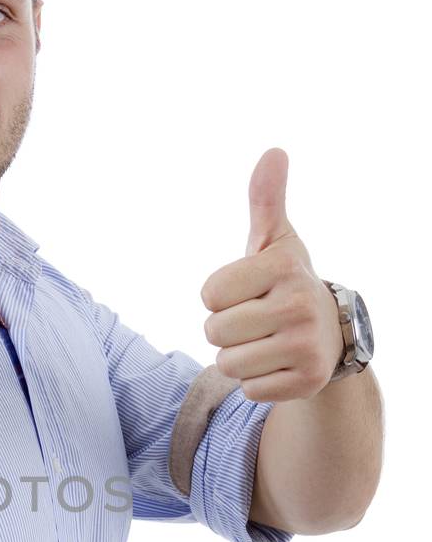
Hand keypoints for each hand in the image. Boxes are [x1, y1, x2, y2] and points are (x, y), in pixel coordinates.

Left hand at [200, 148, 344, 401]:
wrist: (332, 334)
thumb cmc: (286, 282)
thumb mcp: (275, 240)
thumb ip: (265, 200)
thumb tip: (274, 152)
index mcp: (282, 268)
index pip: (208, 295)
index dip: (220, 296)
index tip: (248, 292)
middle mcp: (298, 305)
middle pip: (214, 332)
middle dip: (226, 330)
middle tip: (257, 321)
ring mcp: (305, 346)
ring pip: (227, 363)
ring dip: (238, 357)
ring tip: (265, 342)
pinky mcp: (306, 381)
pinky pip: (249, 390)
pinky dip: (257, 382)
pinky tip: (278, 364)